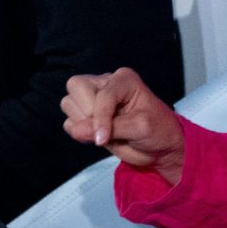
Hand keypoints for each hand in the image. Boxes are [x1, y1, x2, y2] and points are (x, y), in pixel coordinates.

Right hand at [63, 67, 185, 185]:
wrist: (158, 148)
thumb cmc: (156, 131)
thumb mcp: (141, 127)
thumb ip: (111, 127)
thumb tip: (76, 129)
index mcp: (123, 79)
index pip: (102, 94)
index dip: (101, 118)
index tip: (102, 140)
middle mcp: (106, 83)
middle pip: (76, 85)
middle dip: (87, 112)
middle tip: (106, 130)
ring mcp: (93, 98)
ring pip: (68, 102)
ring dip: (82, 122)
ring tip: (106, 133)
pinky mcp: (85, 116)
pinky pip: (68, 122)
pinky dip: (78, 132)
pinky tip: (98, 137)